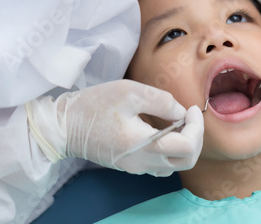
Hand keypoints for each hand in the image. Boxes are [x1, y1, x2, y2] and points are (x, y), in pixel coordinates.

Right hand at [27, 80, 203, 176]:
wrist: (63, 125)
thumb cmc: (94, 105)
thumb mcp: (130, 92)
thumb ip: (161, 101)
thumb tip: (181, 112)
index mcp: (144, 146)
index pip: (187, 146)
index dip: (196, 126)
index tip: (191, 108)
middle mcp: (143, 163)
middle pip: (186, 161)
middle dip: (196, 137)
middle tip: (190, 117)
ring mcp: (135, 167)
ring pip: (175, 165)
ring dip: (185, 145)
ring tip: (179, 123)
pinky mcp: (129, 165)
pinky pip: (160, 164)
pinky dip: (170, 150)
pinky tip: (165, 132)